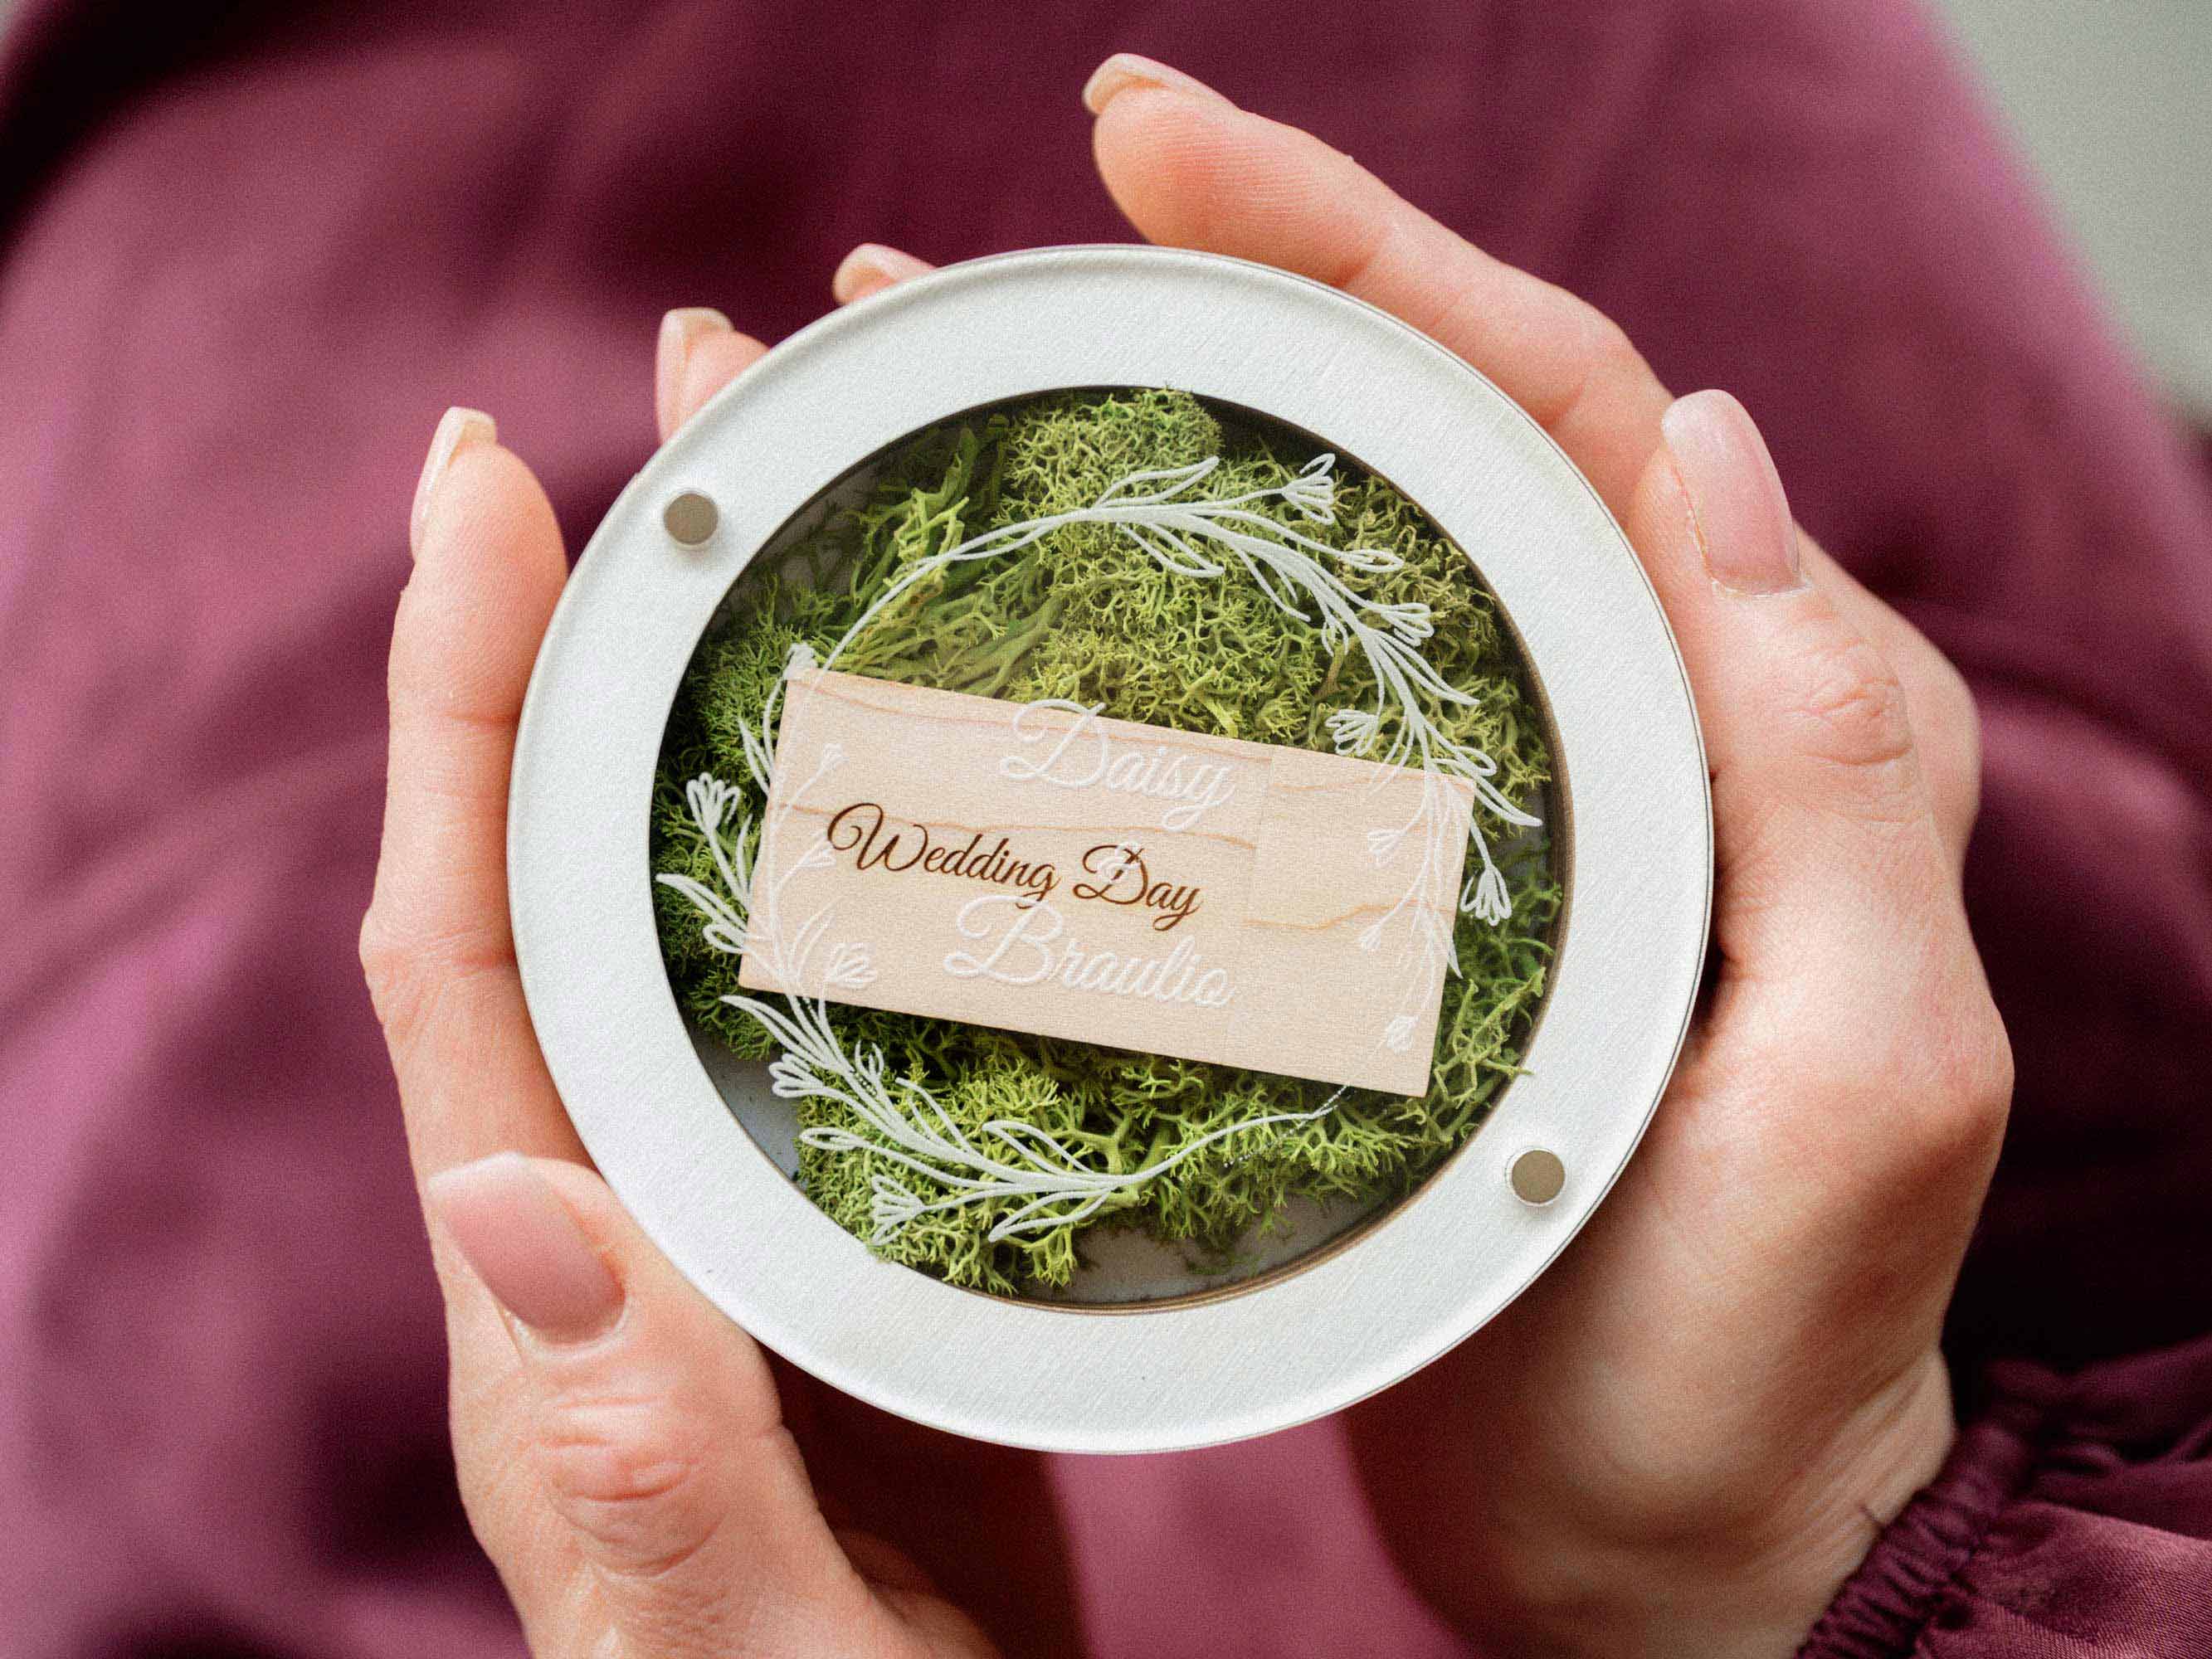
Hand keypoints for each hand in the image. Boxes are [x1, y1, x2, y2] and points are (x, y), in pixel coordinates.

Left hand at [362, 333, 1079, 1654]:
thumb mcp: (740, 1641)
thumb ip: (638, 1456)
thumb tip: (505, 1189)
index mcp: (555, 1283)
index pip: (464, 942)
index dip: (462, 705)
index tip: (486, 484)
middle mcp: (619, 1207)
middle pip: (566, 865)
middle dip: (584, 624)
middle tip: (673, 408)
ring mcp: (734, 1202)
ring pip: (700, 903)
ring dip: (718, 698)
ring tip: (794, 514)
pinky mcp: (852, 1222)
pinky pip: (824, 991)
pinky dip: (858, 841)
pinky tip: (937, 758)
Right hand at [834, 54, 2009, 1658]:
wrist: (1658, 1533)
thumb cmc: (1760, 1344)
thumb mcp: (1863, 1076)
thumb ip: (1840, 772)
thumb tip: (1707, 452)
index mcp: (1736, 703)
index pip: (1545, 391)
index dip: (1353, 245)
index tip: (1151, 153)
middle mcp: (1603, 713)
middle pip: (1387, 432)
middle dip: (1177, 302)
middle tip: (930, 264)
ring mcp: (1465, 802)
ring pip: (1284, 552)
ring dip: (1095, 442)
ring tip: (882, 377)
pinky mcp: (1357, 903)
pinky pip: (1228, 709)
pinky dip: (1088, 630)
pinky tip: (946, 602)